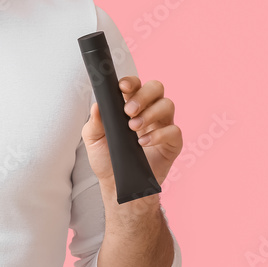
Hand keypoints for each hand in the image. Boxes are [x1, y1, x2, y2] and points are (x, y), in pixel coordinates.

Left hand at [80, 76, 182, 199]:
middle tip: (128, 111)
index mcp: (130, 105)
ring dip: (150, 113)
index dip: (131, 82)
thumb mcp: (93, 140)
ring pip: (168, 105)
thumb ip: (94, 122)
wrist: (116, 184)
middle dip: (143, 95)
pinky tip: (142, 143)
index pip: (136, 85)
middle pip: (156, 88)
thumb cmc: (106, 158)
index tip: (122, 88)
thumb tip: (97, 105)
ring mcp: (162, 126)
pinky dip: (158, 134)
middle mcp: (149, 111)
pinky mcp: (172, 143)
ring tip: (133, 128)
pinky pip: (174, 130)